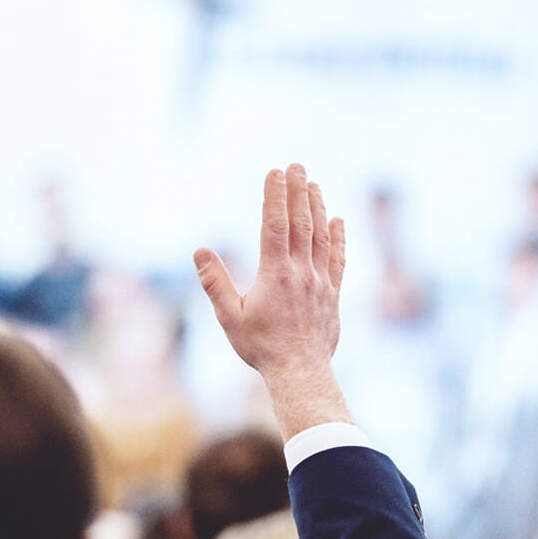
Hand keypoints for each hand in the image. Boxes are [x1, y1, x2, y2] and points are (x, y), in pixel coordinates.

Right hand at [194, 164, 344, 380]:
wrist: (300, 372)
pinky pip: (337, 259)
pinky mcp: (332, 295)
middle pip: (301, 223)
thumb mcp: (230, 317)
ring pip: (321, 237)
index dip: (275, 195)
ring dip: (317, 208)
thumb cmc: (261, 347)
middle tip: (297, 166)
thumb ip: (215, 282)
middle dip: (298, 191)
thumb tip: (200, 251)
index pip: (275, 224)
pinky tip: (337, 221)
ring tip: (314, 185)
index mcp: (275, 274)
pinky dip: (337, 238)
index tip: (274, 172)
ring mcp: (320, 282)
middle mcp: (301, 272)